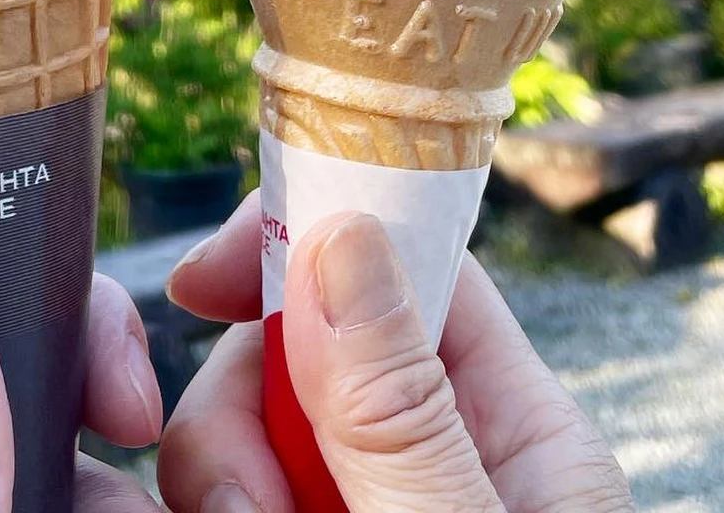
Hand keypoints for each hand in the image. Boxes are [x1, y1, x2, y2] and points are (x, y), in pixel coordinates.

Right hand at [158, 193, 631, 512]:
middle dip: (240, 406)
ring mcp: (361, 499)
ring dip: (219, 475)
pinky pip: (229, 487)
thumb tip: (340, 238)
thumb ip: (402, 414)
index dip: (304, 240)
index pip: (409, 266)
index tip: (205, 279)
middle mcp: (435, 457)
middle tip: (242, 503)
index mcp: (518, 435)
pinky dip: (210, 504)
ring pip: (246, 425)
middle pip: (300, 348)